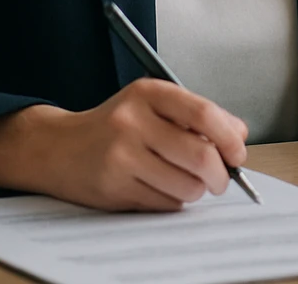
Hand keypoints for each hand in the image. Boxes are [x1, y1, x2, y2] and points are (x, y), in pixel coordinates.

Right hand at [0, 78, 248, 210]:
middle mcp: (133, 121)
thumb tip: (239, 135)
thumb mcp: (152, 105)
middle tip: (220, 179)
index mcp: (148, 93)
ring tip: (185, 182)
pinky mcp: (114, 186)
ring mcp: (121, 155)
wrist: (58, 148)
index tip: (238, 153)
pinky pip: (164, 203)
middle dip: (220, 175)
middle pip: (200, 155)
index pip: (204, 114)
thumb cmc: (115, 126)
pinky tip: (159, 187)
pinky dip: (172, 201)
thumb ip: (195, 115)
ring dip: (196, 191)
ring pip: (186, 186)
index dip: (230, 138)